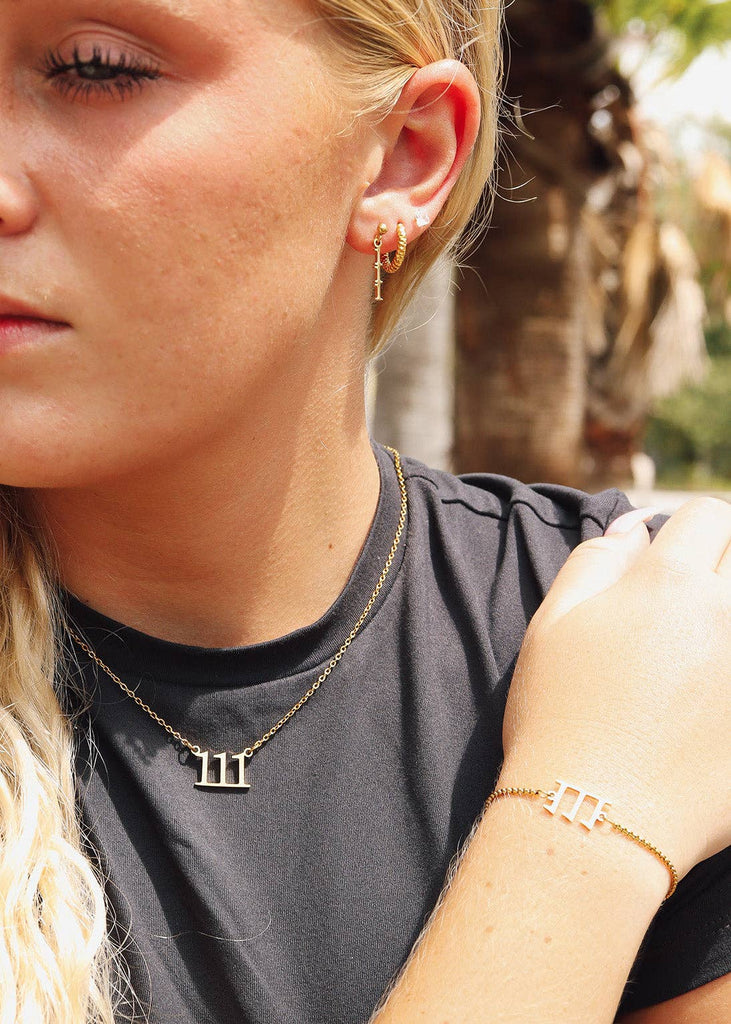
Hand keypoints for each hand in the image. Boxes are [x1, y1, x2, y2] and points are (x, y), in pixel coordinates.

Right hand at [499, 497, 729, 882]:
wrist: (592, 818)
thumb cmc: (558, 715)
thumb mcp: (552, 625)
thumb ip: (596, 561)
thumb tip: (638, 527)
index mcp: (671, 582)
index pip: (709, 516)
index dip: (691, 530)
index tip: (674, 558)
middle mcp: (729, 616)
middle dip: (718, 572)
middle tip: (684, 616)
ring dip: (726, 624)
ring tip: (697, 661)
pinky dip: (729, 684)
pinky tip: (708, 705)